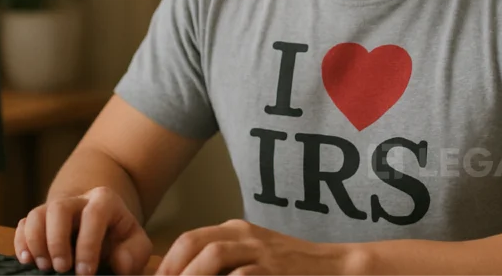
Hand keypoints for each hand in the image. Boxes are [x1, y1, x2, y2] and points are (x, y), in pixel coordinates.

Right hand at [15, 186, 153, 275]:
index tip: (86, 272)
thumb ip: (133, 254)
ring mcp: (56, 208)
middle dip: (57, 241)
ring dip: (36, 242)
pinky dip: (21, 242)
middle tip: (62, 269)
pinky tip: (27, 261)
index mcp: (105, 201)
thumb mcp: (135, 245)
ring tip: (43, 267)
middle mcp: (78, 200)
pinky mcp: (40, 221)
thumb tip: (118, 263)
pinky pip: (23, 224)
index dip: (88, 245)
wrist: (104, 229)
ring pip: (37, 214)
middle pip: (59, 208)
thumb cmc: (120, 240)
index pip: (93, 215)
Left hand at [153, 219, 356, 275]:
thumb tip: (185, 274)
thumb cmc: (289, 267)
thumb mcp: (254, 256)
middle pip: (195, 244)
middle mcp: (246, 236)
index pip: (189, 239)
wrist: (334, 267)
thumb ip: (225, 262)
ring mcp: (261, 252)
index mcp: (236, 230)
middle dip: (172, 269)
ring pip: (214, 256)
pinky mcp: (275, 269)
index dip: (167, 263)